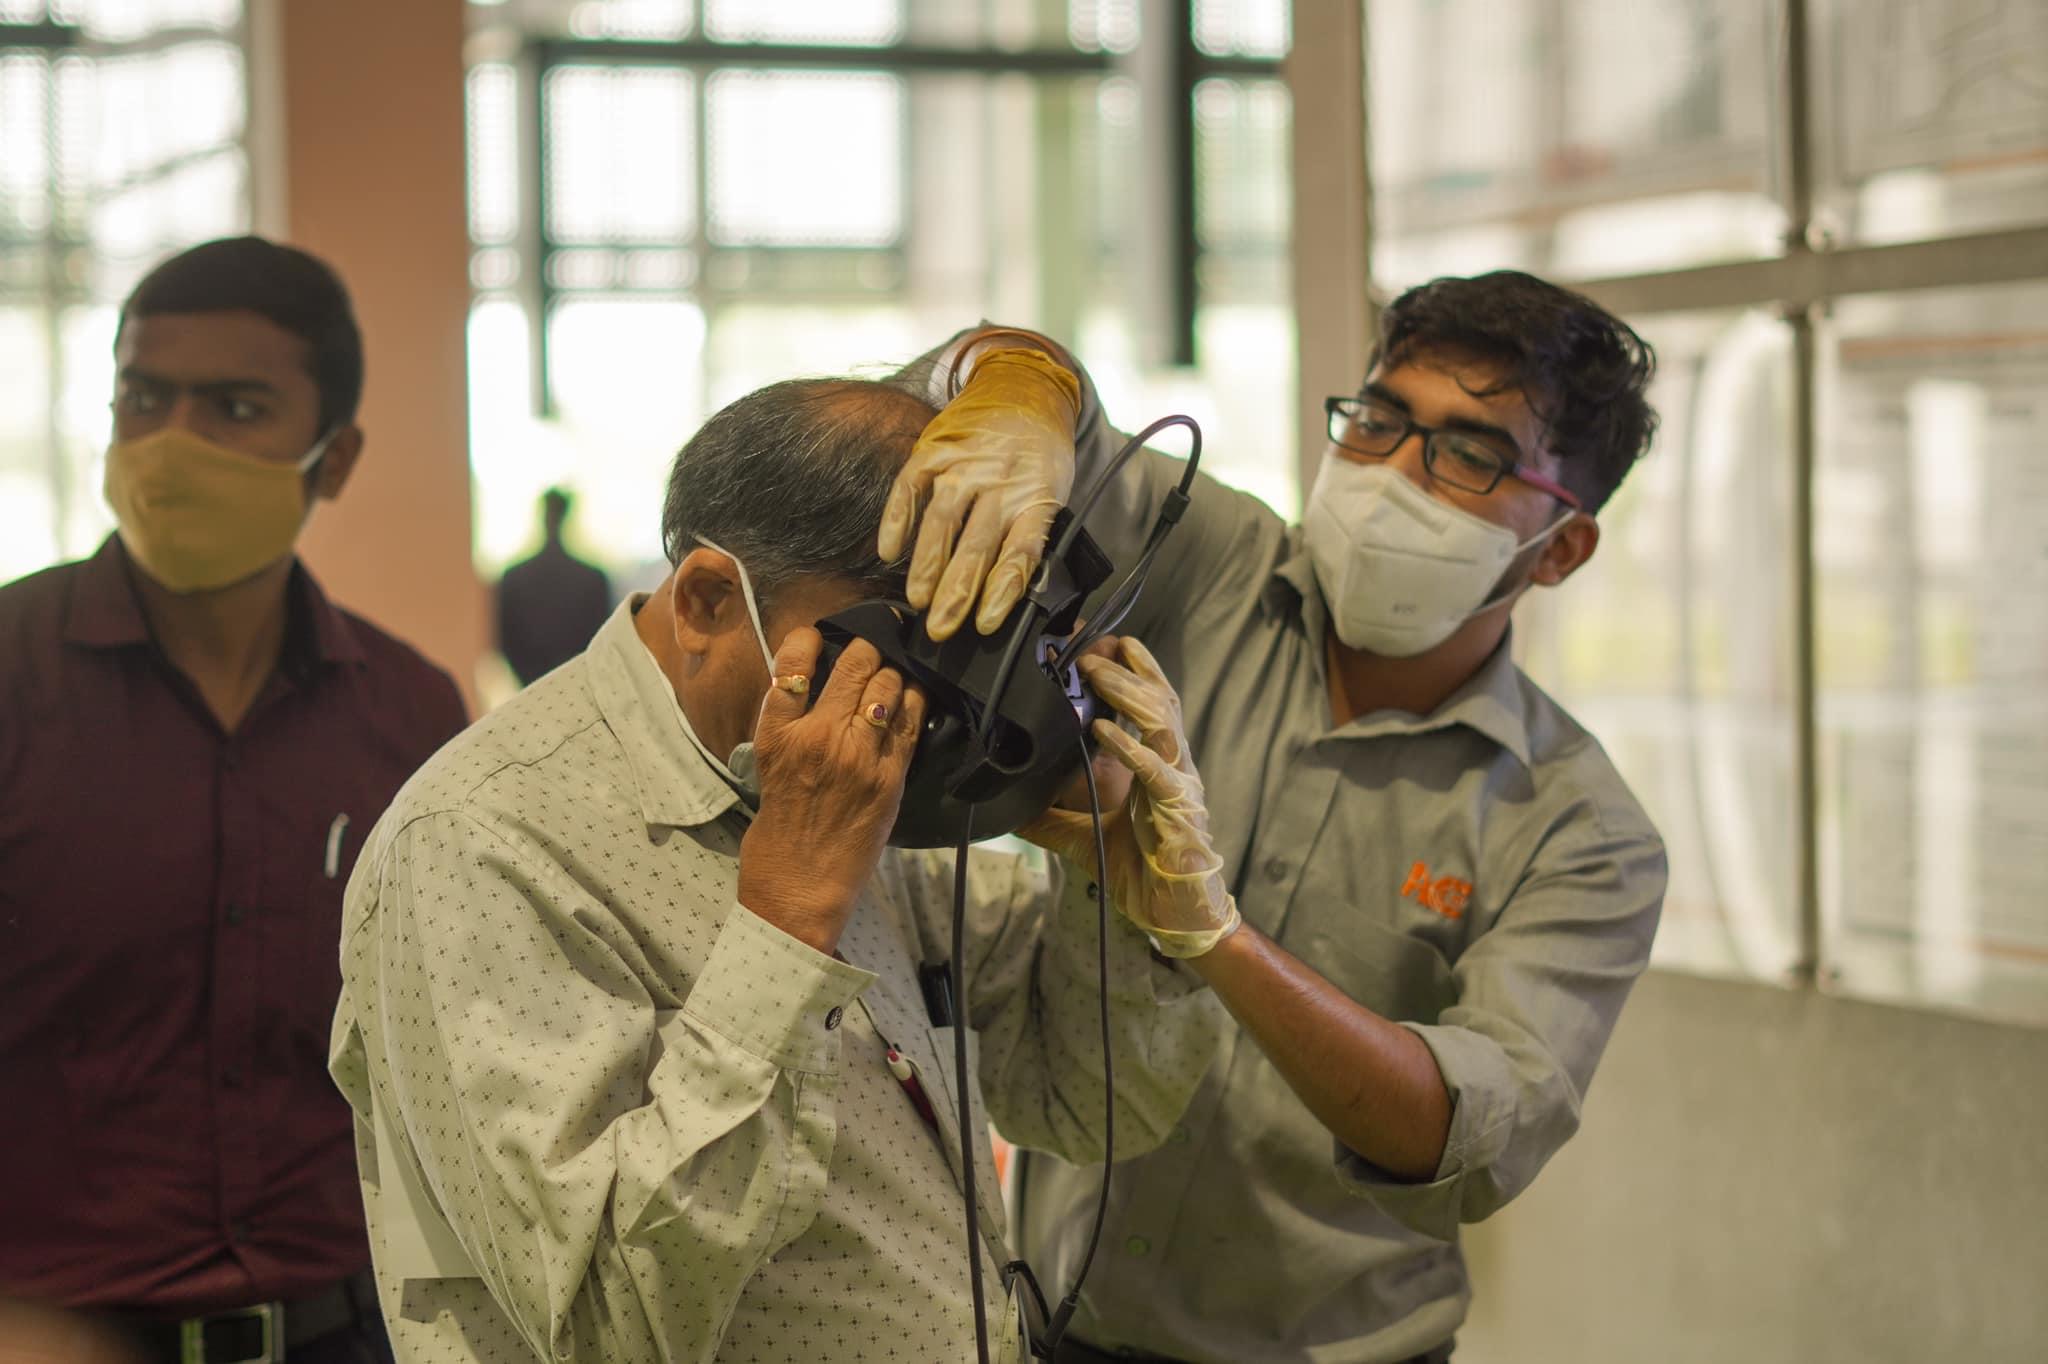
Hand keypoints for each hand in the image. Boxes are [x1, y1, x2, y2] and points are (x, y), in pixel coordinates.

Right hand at [738, 629, 925, 953]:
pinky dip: (914, 702)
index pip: (792, 662)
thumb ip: (790, 724)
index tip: (818, 635)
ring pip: (889, 684)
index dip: (808, 638)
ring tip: (890, 678)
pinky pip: (912, 721)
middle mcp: (819, 737)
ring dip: (892, 675)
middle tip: (869, 652)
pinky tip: (912, 698)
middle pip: (855, 663)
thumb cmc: (780, 831)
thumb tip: (815, 684)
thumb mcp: (768, 767)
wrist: (800, 887)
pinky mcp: (890, 776)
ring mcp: (859, 755)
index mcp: (778, 734)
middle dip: (866, 649)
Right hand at [877, 346, 1080, 640]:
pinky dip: (897, 520)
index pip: (1020, 553)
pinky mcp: (934, 451)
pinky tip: (889, 552)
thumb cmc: (1041, 456)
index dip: (1002, 591)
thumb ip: (1033, 537)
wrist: (1025, 388)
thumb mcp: (1054, 493)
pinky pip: (910, 488)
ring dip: (927, 565)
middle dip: (956, 592)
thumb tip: (1016, 598)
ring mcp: (965, 465)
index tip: (985, 624)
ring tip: (917, 600)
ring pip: (943, 521)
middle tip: (941, 629)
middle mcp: (1000, 482)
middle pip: (977, 545)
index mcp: (1037, 498)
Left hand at [1020, 637, 1240, 957]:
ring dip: (1128, 693)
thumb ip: (1052, 820)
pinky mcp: (1179, 811)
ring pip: (1162, 721)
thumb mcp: (1084, 839)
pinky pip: (1155, 771)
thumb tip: (1010, 809)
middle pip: (1160, 699)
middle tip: (1090, 648)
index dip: (1132, 671)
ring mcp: (1178, 785)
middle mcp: (1172, 766)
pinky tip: (1104, 730)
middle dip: (1127, 670)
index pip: (1150, 704)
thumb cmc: (1143, 872)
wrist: (1177, 916)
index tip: (1103, 643)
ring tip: (1096, 671)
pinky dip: (1129, 747)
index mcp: (1156, 765)